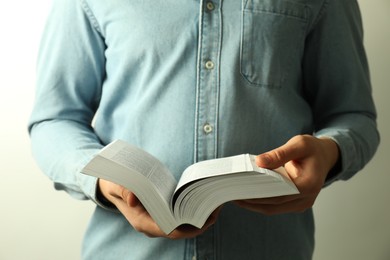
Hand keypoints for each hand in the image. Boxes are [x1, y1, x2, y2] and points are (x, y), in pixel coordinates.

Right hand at [98, 179, 219, 238]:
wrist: (112, 186)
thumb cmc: (115, 185)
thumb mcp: (117, 185)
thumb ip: (124, 190)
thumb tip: (133, 198)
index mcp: (142, 222)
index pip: (169, 231)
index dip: (187, 228)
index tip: (203, 220)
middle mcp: (152, 225)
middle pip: (180, 230)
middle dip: (198, 223)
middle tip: (215, 210)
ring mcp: (158, 219)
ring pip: (182, 224)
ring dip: (198, 217)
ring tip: (214, 205)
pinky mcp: (162, 212)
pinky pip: (180, 216)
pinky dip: (191, 210)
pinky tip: (203, 201)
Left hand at [235, 135, 339, 214]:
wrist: (324, 156)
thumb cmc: (312, 149)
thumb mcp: (299, 144)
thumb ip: (279, 154)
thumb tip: (259, 162)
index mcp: (308, 185)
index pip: (278, 194)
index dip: (257, 194)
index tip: (239, 189)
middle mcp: (305, 199)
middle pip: (272, 204)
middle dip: (250, 200)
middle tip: (230, 193)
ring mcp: (300, 204)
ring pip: (271, 208)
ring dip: (252, 203)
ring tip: (233, 194)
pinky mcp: (294, 204)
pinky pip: (274, 206)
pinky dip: (259, 201)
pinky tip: (245, 194)